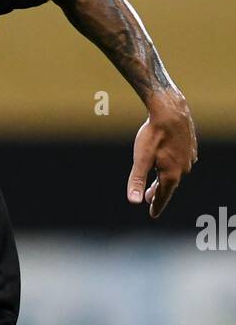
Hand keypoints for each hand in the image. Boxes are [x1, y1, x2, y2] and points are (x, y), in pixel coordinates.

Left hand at [127, 93, 197, 218]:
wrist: (170, 110)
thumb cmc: (153, 135)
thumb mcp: (141, 159)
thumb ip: (136, 181)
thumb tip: (133, 202)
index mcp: (171, 174)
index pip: (163, 196)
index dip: (157, 206)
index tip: (153, 214)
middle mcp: (183, 168)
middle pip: (169, 185)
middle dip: (159, 193)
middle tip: (150, 199)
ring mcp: (189, 157)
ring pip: (176, 173)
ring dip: (166, 180)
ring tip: (158, 183)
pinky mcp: (191, 147)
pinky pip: (182, 162)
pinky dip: (174, 167)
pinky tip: (171, 164)